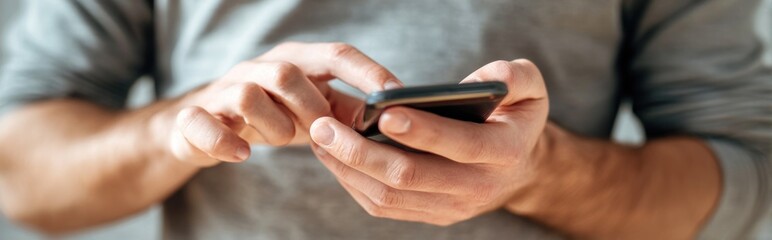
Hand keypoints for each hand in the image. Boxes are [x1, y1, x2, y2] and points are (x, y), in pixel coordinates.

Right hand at [164, 42, 402, 166]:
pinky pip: (204, 123)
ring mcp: (224, 90)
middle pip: (288, 73)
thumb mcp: (313, 108)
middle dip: (311, 109)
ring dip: (274, 127)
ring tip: (282, 139)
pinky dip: (225, 141)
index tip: (397, 96)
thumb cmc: (272, 114)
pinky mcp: (196, 117)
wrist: (205, 127)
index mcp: (295, 60)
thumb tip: (394, 118)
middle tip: (320, 133)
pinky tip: (242, 154)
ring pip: (249, 95)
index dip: (367, 73)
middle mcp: (258, 68)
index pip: (336, 54)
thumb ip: (348, 110)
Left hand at [309, 59, 549, 224]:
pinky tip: (333, 156)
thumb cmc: (515, 117)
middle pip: (411, 176)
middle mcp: (477, 187)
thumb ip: (515, 76)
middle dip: (362, 151)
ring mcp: (451, 207)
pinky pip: (384, 206)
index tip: (383, 112)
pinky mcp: (431, 215)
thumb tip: (486, 79)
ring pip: (390, 196)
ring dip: (348, 168)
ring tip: (320, 138)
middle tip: (324, 126)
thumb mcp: (530, 89)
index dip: (422, 130)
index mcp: (504, 153)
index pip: (460, 145)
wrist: (518, 168)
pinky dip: (353, 183)